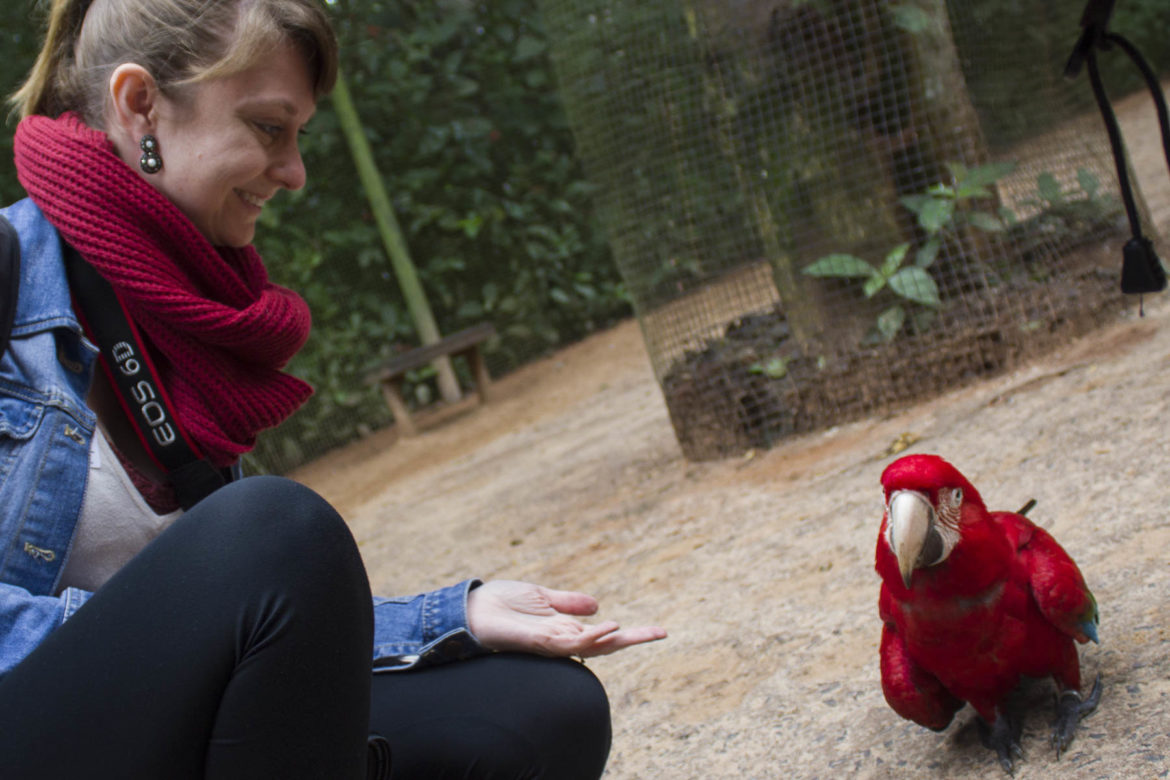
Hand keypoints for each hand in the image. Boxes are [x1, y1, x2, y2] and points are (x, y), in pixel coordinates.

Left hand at [466, 580, 666, 657]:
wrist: (471, 608)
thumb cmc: (499, 604)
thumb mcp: (541, 596)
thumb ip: (568, 603)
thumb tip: (597, 606)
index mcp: (564, 628)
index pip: (603, 635)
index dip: (629, 633)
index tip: (658, 630)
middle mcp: (562, 638)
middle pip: (605, 644)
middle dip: (634, 639)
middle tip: (662, 632)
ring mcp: (551, 641)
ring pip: (592, 646)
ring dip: (616, 639)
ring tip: (640, 631)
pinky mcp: (539, 640)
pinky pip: (569, 643)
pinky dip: (591, 636)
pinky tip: (607, 626)